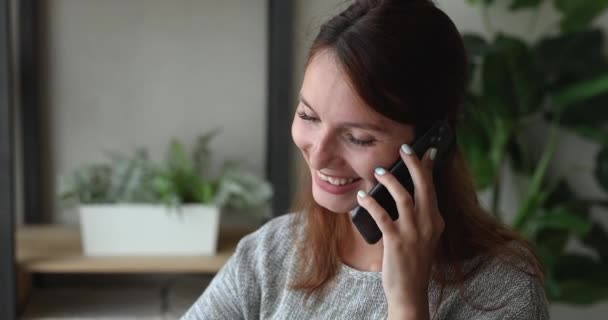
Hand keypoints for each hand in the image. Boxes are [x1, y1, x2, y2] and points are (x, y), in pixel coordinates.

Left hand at [355, 144, 444, 319]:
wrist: (410, 291)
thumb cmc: (413, 261)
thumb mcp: (423, 236)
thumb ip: (419, 215)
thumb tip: (405, 191)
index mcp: (436, 221)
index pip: (432, 188)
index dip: (428, 167)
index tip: (425, 150)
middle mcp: (429, 224)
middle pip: (424, 186)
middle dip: (414, 164)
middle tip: (404, 148)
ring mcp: (414, 233)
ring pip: (404, 197)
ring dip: (390, 181)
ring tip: (379, 170)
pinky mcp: (397, 242)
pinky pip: (382, 216)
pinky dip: (371, 203)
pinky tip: (362, 196)